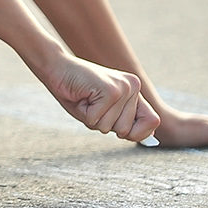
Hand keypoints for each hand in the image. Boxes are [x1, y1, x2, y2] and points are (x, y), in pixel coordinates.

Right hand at [41, 53, 160, 142]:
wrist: (55, 67)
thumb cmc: (76, 92)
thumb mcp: (104, 112)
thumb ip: (125, 122)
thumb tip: (151, 139)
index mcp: (135, 90)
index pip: (153, 121)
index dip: (138, 133)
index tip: (120, 129)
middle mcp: (133, 87)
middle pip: (126, 131)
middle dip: (104, 124)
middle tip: (92, 104)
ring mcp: (123, 88)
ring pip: (109, 127)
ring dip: (92, 119)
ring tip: (86, 99)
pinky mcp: (110, 91)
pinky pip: (96, 121)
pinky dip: (84, 114)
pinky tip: (81, 96)